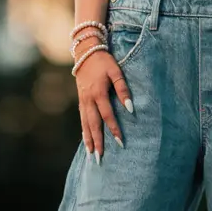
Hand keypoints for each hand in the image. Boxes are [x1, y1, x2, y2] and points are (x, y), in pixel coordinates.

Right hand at [74, 35, 132, 160]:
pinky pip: (82, 119)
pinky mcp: (81, 100)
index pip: (107, 116)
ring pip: (85, 124)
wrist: (85, 52)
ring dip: (88, 140)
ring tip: (91, 155)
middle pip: (93, 124)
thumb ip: (123, 89)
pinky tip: (86, 140)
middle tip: (100, 158)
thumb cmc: (104, 61)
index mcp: (98, 93)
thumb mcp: (116, 72)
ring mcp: (82, 100)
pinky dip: (84, 131)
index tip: (120, 142)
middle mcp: (88, 99)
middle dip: (97, 142)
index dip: (114, 129)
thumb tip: (131, 108)